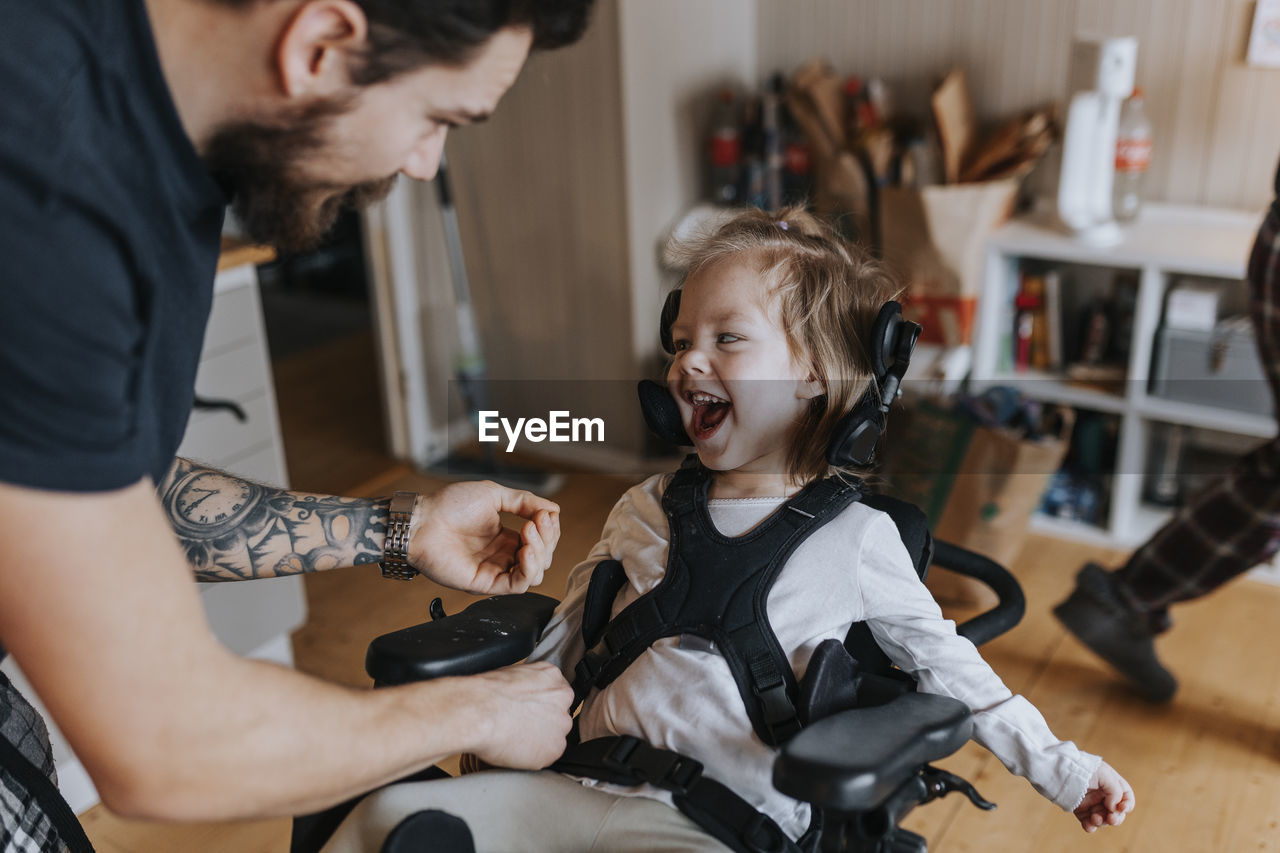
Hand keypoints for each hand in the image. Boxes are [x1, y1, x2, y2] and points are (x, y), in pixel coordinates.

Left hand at [409, 481, 559, 593]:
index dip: (549, 529)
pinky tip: (526, 550)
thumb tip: (554, 509)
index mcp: (505, 538)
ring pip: (535, 574)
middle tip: (537, 522)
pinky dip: (529, 569)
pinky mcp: (485, 583)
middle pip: (542, 558)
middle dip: (547, 539)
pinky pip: (518, 586)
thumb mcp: (493, 495)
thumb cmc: (449, 504)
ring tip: (529, 533)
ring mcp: (494, 570)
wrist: (422, 521)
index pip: (541, 541)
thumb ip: (524, 502)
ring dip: (540, 553)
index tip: (546, 514)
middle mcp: (502, 556)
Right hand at [455, 662, 574, 768]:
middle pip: (558, 714)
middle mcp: (563, 699)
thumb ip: (528, 685)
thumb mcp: (512, 674)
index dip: (540, 704)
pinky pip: (547, 755)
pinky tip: (516, 749)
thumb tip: (524, 695)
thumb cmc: (488, 693)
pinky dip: (533, 756)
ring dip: (540, 739)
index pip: (555, 693)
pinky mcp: (553, 749)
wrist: (479, 712)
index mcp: (552, 677)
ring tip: (515, 738)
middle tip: (521, 726)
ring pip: (554, 736)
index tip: (529, 711)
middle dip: (543, 722)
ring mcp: (561, 725)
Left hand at [1074, 760, 1133, 831]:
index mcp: (1112, 784)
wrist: (1058, 769)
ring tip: (1094, 818)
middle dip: (1116, 818)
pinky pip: (1089, 822)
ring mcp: (1092, 803)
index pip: (1126, 798)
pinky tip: (1088, 825)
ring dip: (1102, 822)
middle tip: (1110, 819)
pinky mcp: (1080, 810)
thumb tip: (1115, 808)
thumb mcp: (1104, 774)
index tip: (1121, 808)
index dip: (1127, 805)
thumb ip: (1115, 791)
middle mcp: (1104, 795)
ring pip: (1103, 819)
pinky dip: (1090, 826)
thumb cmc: (1083, 768)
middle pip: (1116, 812)